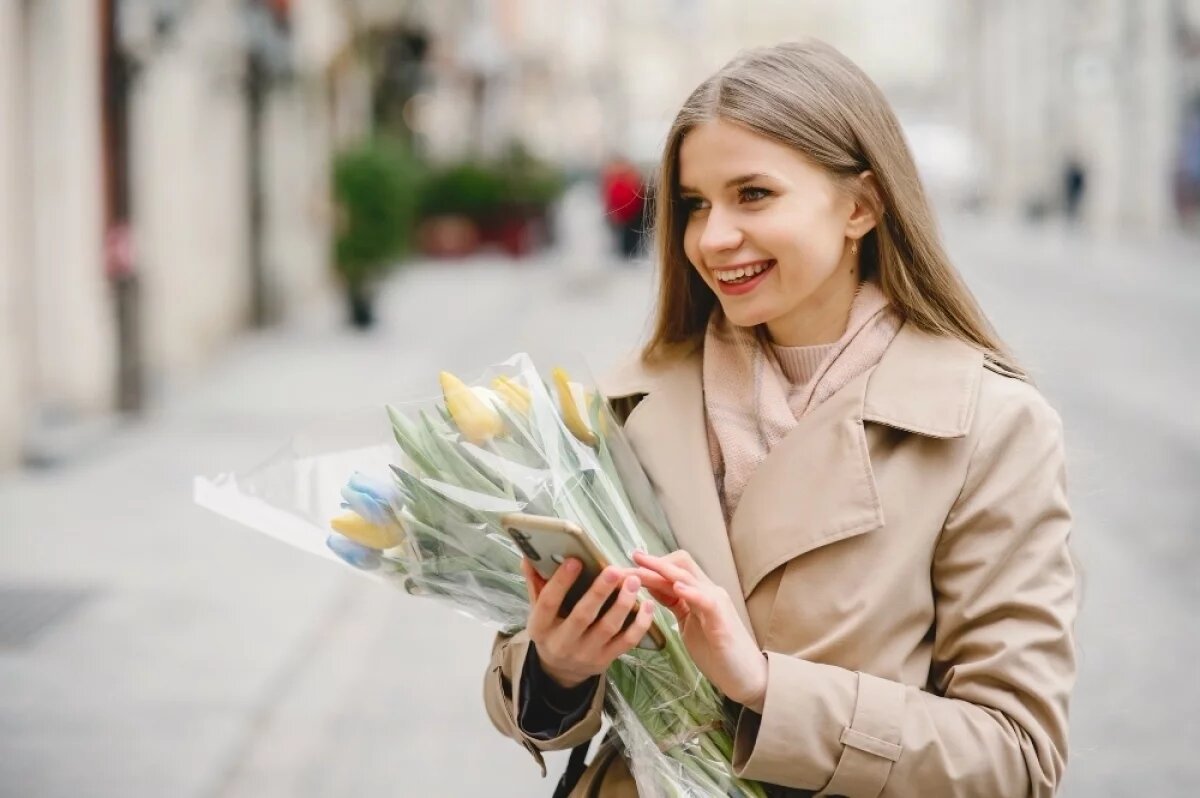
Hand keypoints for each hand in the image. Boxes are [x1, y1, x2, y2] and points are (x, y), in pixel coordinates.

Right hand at [521, 557, 656, 688]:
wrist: (561, 670)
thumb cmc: (551, 629)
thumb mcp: (538, 610)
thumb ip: (536, 583)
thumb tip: (529, 555)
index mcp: (541, 627)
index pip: (549, 603)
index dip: (561, 582)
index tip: (575, 560)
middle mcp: (562, 643)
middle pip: (582, 616)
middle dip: (599, 592)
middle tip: (614, 570)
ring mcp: (586, 653)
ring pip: (608, 628)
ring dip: (623, 603)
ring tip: (633, 581)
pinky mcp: (606, 660)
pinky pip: (627, 641)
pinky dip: (640, 624)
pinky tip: (648, 605)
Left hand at [631, 550, 767, 711]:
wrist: (746, 677)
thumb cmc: (716, 652)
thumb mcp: (688, 623)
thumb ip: (675, 603)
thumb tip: (652, 587)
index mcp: (699, 593)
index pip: (675, 567)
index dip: (652, 563)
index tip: (628, 562)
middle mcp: (709, 592)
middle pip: (680, 564)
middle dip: (652, 562)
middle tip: (628, 561)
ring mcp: (717, 604)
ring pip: (688, 577)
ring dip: (662, 572)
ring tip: (641, 568)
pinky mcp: (722, 621)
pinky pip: (705, 600)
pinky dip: (691, 591)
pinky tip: (676, 588)